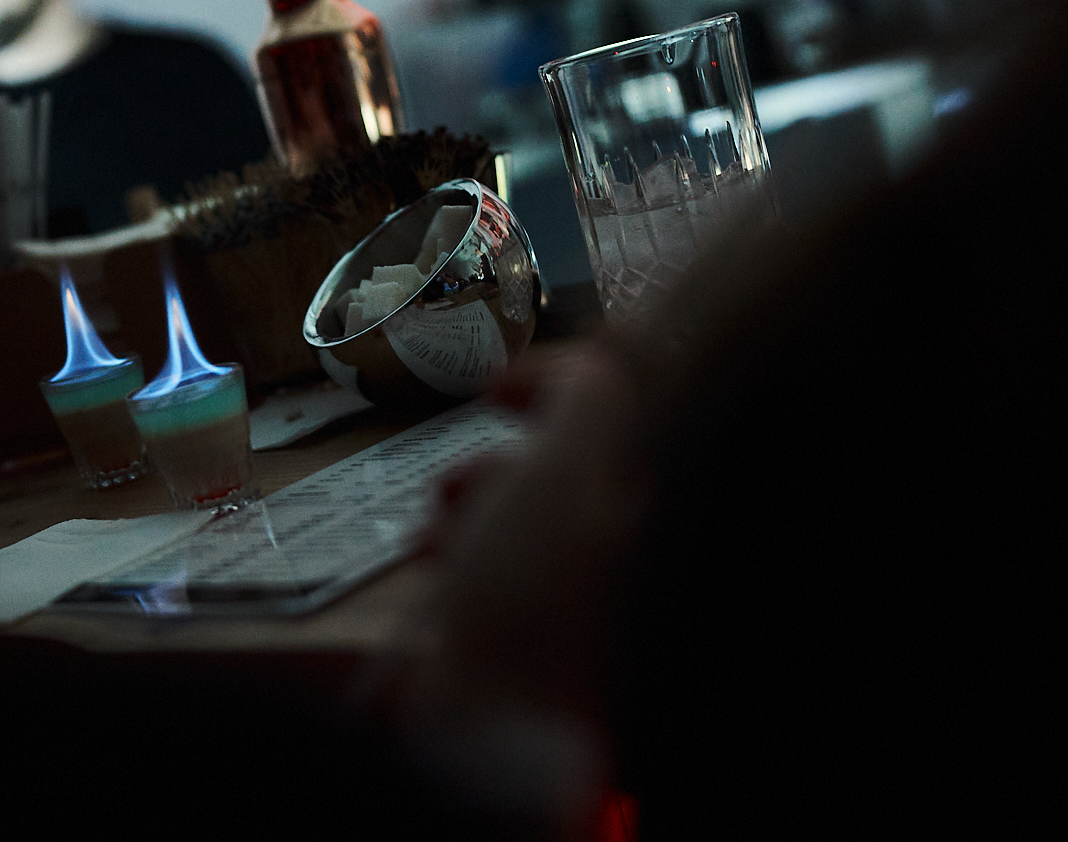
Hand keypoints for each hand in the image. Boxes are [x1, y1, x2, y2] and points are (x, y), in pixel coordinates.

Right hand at [409, 340, 648, 724]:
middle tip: (466, 476)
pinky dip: (452, 547)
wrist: (487, 725)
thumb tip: (609, 343)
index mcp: (633, 494)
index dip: (557, 376)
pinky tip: (434, 568)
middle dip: (496, 451)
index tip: (495, 388)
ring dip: (466, 499)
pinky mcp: (516, 614)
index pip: (616, 404)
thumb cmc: (525, 595)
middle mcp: (609, 534)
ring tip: (445, 530)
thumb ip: (591, 398)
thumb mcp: (564, 470)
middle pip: (555, 451)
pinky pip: (481, 551)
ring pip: (511, 499)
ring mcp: (563, 579)